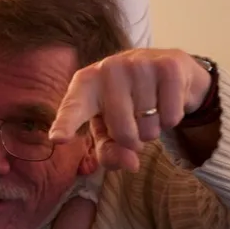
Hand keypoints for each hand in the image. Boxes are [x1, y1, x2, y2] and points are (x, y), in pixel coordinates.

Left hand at [48, 49, 212, 171]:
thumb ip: (110, 152)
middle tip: (135, 120)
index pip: (73, 108)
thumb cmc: (126, 102)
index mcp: (85, 84)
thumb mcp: (109, 128)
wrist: (163, 69)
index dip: (65, 124)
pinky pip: (172, 117)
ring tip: (150, 106)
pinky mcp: (168, 66)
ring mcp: (138, 64)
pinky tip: (166, 100)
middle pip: (123, 133)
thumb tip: (131, 164)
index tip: (57, 138)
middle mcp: (108, 69)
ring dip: (154, 128)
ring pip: (150, 127)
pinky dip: (172, 119)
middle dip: (134, 139)